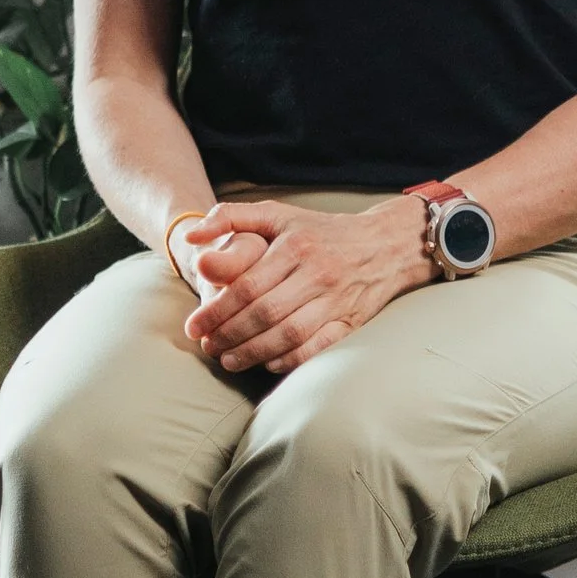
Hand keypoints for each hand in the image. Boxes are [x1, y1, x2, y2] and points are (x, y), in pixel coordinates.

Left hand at [179, 197, 430, 374]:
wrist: (385, 244)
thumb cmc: (321, 231)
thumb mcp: (278, 214)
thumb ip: (230, 218)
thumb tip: (191, 236)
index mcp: (296, 247)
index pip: (247, 286)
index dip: (217, 310)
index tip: (194, 326)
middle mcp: (318, 274)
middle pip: (264, 313)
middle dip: (229, 334)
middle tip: (207, 346)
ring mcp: (337, 300)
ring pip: (289, 335)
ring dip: (253, 353)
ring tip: (228, 359)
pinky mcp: (351, 321)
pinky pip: (318, 348)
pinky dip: (290, 360)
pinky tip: (267, 363)